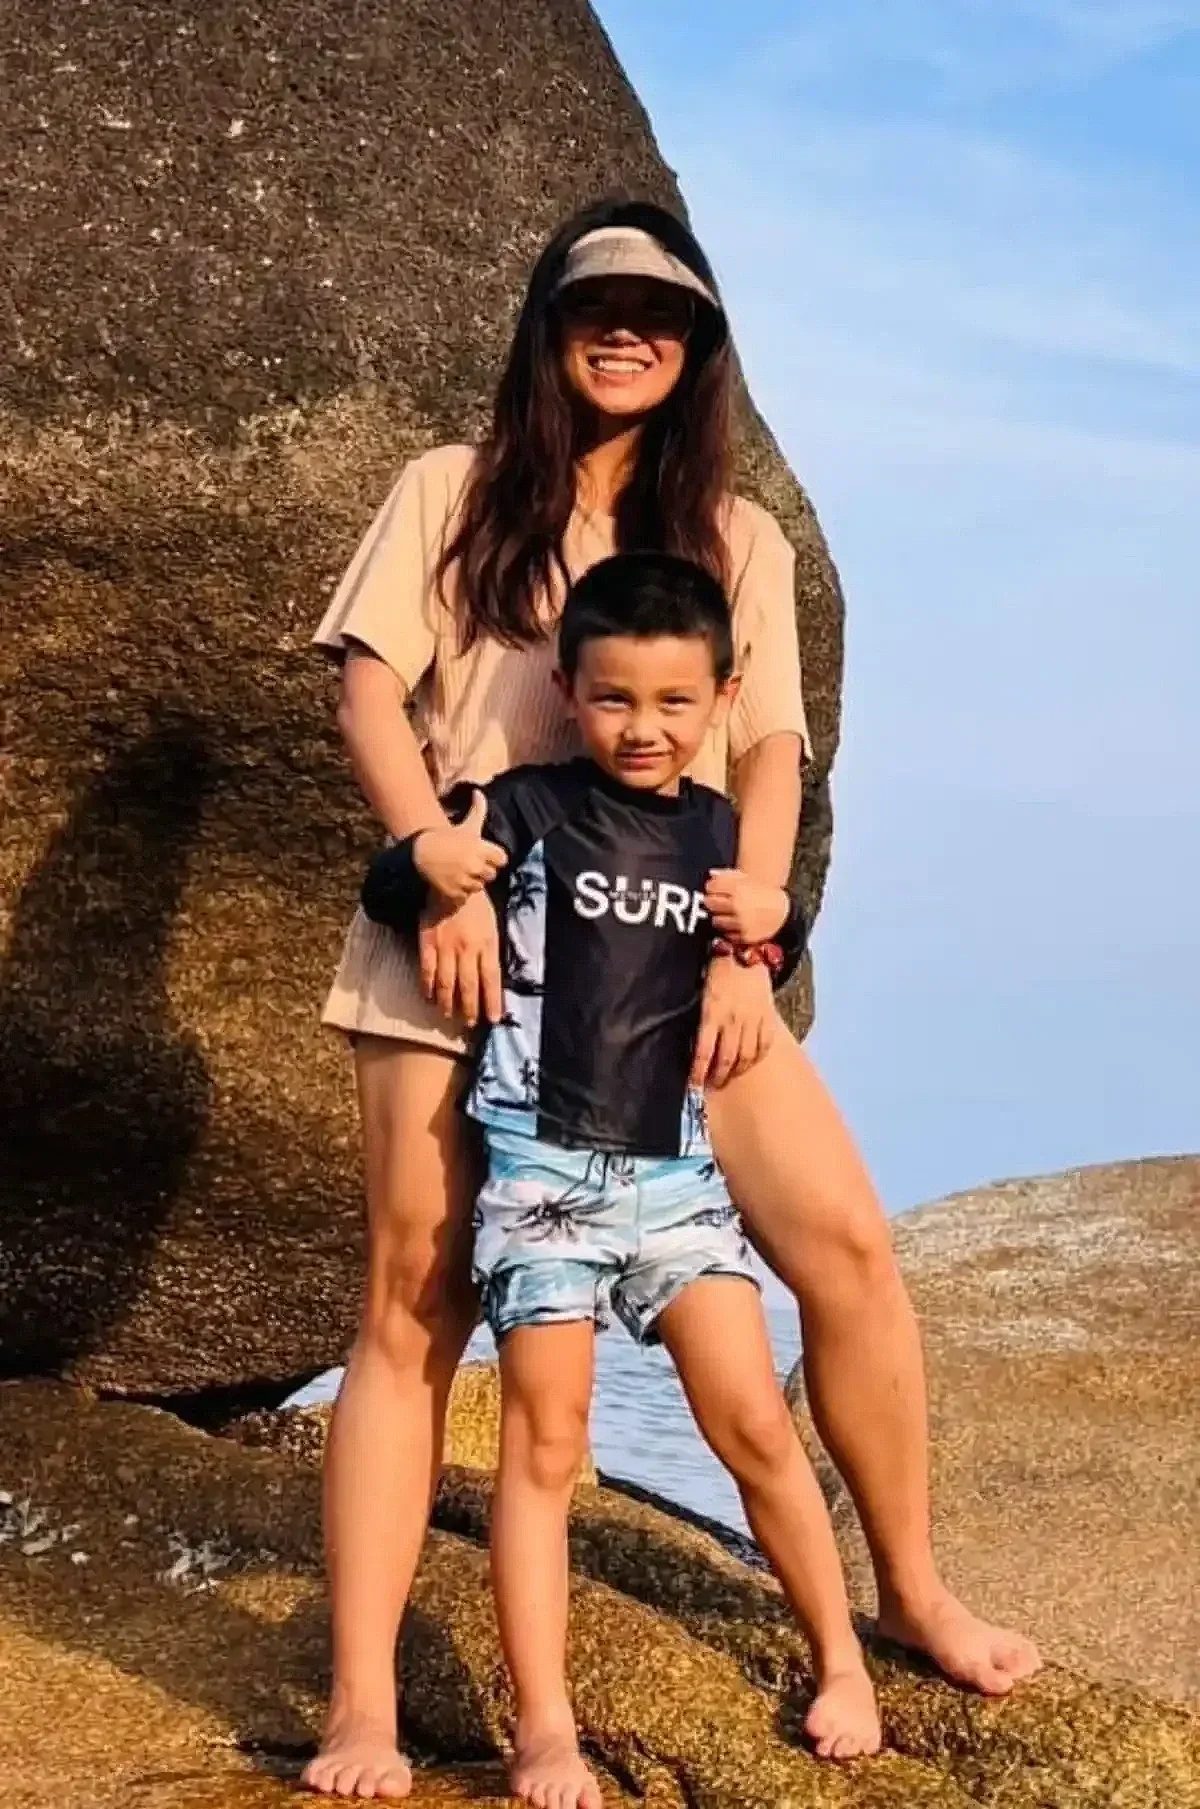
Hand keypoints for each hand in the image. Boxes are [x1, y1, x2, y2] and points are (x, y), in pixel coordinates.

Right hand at [413, 789, 507, 906]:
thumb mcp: (465, 825)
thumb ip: (478, 809)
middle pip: (491, 875)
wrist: (419, 853)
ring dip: (470, 882)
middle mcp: (475, 865)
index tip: (483, 855)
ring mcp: (464, 880)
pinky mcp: (454, 893)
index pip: (502, 859)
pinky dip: (459, 893)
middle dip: (482, 870)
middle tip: (468, 863)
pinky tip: (451, 882)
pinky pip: (465, 897)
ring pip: (478, 887)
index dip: (494, 858)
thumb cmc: (446, 838)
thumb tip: (479, 791)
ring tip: (458, 872)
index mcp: (480, 848)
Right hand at [418, 887, 502, 1027]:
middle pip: (469, 986)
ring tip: (449, 1016)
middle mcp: (467, 948)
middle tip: (470, 1024)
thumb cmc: (476, 906)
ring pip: (447, 983)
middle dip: (470, 1009)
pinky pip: (427, 970)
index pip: (491, 979)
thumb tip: (492, 979)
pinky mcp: (428, 942)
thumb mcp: (492, 927)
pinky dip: (427, 987)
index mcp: (487, 944)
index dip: (492, 1001)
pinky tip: (428, 998)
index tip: (494, 1019)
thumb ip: (491, 952)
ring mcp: (446, 946)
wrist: (451, 882)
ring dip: (448, 1003)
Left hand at [690, 956, 776, 1088]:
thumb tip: (692, 1043)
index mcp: (711, 1014)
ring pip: (746, 1057)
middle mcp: (732, 1021)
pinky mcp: (767, 1017)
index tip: (694, 1086)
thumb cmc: (717, 970)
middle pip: (726, 1060)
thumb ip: (700, 1018)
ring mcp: (752, 1020)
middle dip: (717, 1077)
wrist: (744, 951)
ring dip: (737, 1071)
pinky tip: (750, 1062)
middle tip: (711, 1085)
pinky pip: (764, 1045)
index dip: (698, 1073)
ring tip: (729, 1076)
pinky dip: (757, 1058)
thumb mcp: (700, 994)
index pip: (703, 1053)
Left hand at [704, 869, 788, 944]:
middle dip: (712, 901)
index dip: (712, 887)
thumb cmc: (762, 893)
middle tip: (720, 901)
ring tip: (729, 913)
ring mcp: (740, 922)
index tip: (715, 888)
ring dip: (720, 916)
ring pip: (716, 920)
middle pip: (710, 903)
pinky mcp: (744, 936)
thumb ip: (727, 875)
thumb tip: (711, 875)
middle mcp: (737, 905)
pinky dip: (730, 929)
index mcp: (738, 888)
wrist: (782, 911)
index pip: (711, 887)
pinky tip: (737, 922)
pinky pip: (727, 933)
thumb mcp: (746, 878)